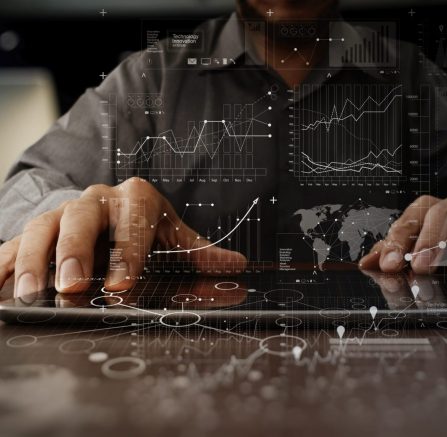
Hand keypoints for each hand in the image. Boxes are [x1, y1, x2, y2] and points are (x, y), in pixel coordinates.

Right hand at [0, 177, 246, 296]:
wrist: (108, 206)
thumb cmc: (142, 224)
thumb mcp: (171, 232)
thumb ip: (199, 251)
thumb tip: (237, 265)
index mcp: (134, 199)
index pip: (132, 222)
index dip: (127, 252)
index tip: (122, 283)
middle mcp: (94, 201)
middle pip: (80, 219)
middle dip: (74, 252)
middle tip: (71, 286)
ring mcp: (61, 213)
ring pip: (42, 229)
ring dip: (34, 261)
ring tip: (30, 294)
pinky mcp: (36, 230)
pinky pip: (13, 244)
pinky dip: (4, 265)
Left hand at [358, 195, 446, 276]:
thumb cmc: (433, 250)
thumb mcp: (407, 252)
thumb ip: (387, 257)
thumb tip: (366, 264)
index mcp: (425, 210)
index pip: (408, 221)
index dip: (397, 243)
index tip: (389, 266)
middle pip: (440, 215)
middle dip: (429, 242)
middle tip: (420, 267)